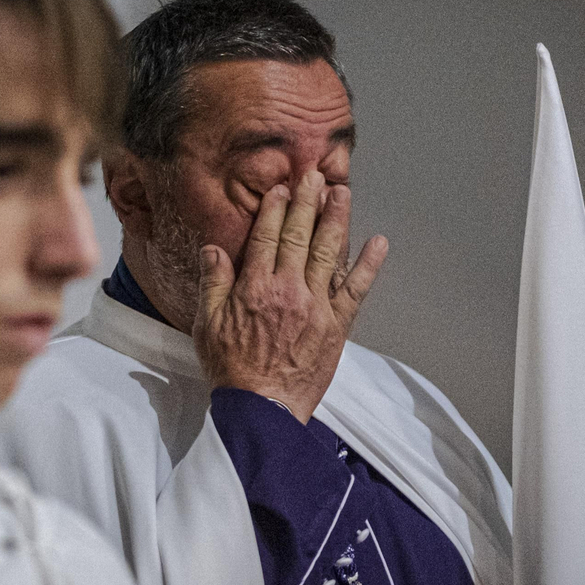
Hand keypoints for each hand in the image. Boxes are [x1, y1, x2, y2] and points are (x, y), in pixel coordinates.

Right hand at [193, 170, 388, 422]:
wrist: (263, 409)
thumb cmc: (232, 371)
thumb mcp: (206, 325)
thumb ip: (212, 283)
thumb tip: (213, 250)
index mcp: (255, 288)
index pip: (266, 236)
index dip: (274, 208)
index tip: (281, 188)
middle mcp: (289, 290)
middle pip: (299, 235)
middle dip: (307, 201)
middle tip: (315, 175)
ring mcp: (317, 306)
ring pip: (329, 252)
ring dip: (337, 219)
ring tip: (342, 192)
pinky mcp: (337, 325)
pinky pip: (356, 289)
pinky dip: (369, 264)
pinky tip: (378, 242)